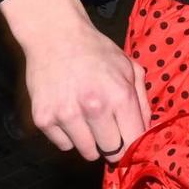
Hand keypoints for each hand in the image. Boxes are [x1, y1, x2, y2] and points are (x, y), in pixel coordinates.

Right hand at [2, 0, 150, 160]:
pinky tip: (69, 114)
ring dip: (90, 141)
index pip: (133, 142)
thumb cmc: (95, 51)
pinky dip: (68, 136)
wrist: (55, 35)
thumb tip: (145, 133)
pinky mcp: (43, 119)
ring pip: (87, 152)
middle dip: (113, 143)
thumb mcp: (128, 68)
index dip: (134, 145)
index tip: (129, 142)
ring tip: (87, 118)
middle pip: (111, 152)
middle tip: (107, 128)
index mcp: (119, 95)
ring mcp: (66, 115)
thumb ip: (142, 102)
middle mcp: (93, 107)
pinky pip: (63, 145)